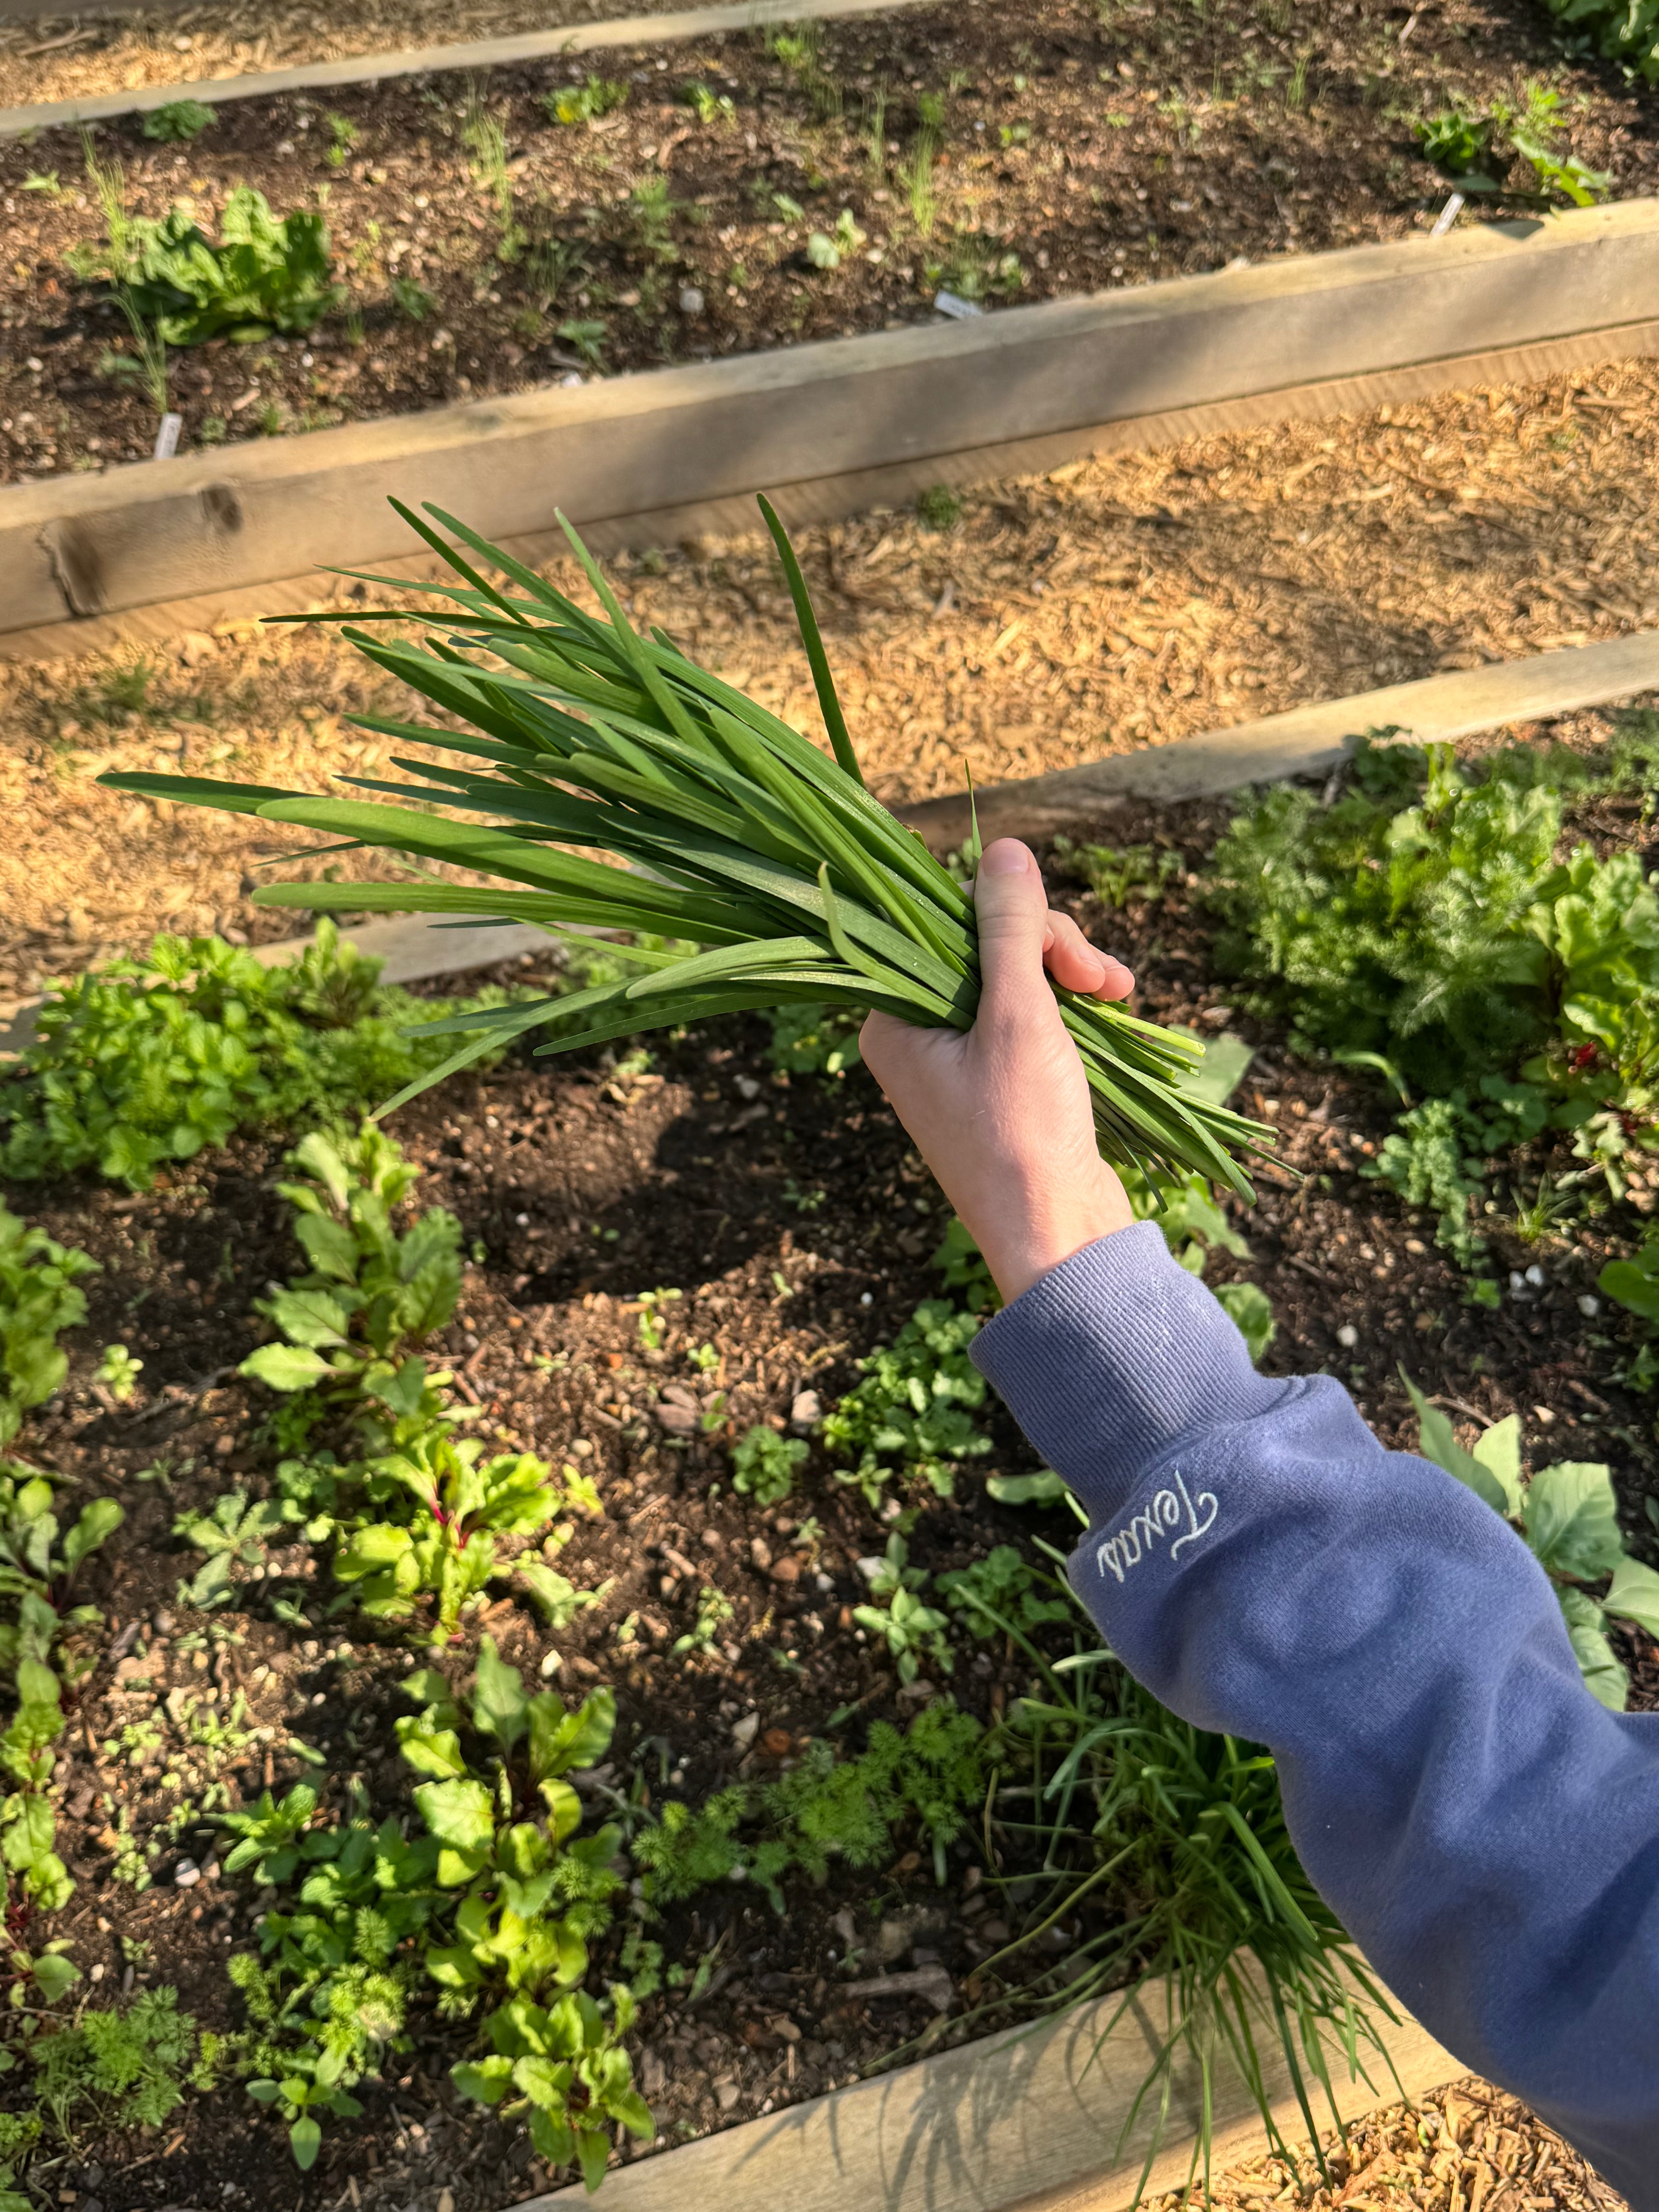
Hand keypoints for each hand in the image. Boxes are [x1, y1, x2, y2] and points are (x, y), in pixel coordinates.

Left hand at [860, 838, 1136, 1306]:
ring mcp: (960, 1061)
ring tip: (1119, 997)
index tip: (1061, 947)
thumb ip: (1009, 929)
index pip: (943, 925)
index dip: (1009, 919)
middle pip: (985, 948)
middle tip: (1102, 981)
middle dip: (1053, 950)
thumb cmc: (1023, 1134)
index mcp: (892, 1019)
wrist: (1058, 1239)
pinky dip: (1073, 1010)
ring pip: (1017, 978)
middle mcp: (916, 1036)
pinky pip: (1033, 1018)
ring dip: (1072, 975)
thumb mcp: (1019, 1017)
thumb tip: (1004, 849)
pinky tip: (1115, 1012)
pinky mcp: (1002, 1082)